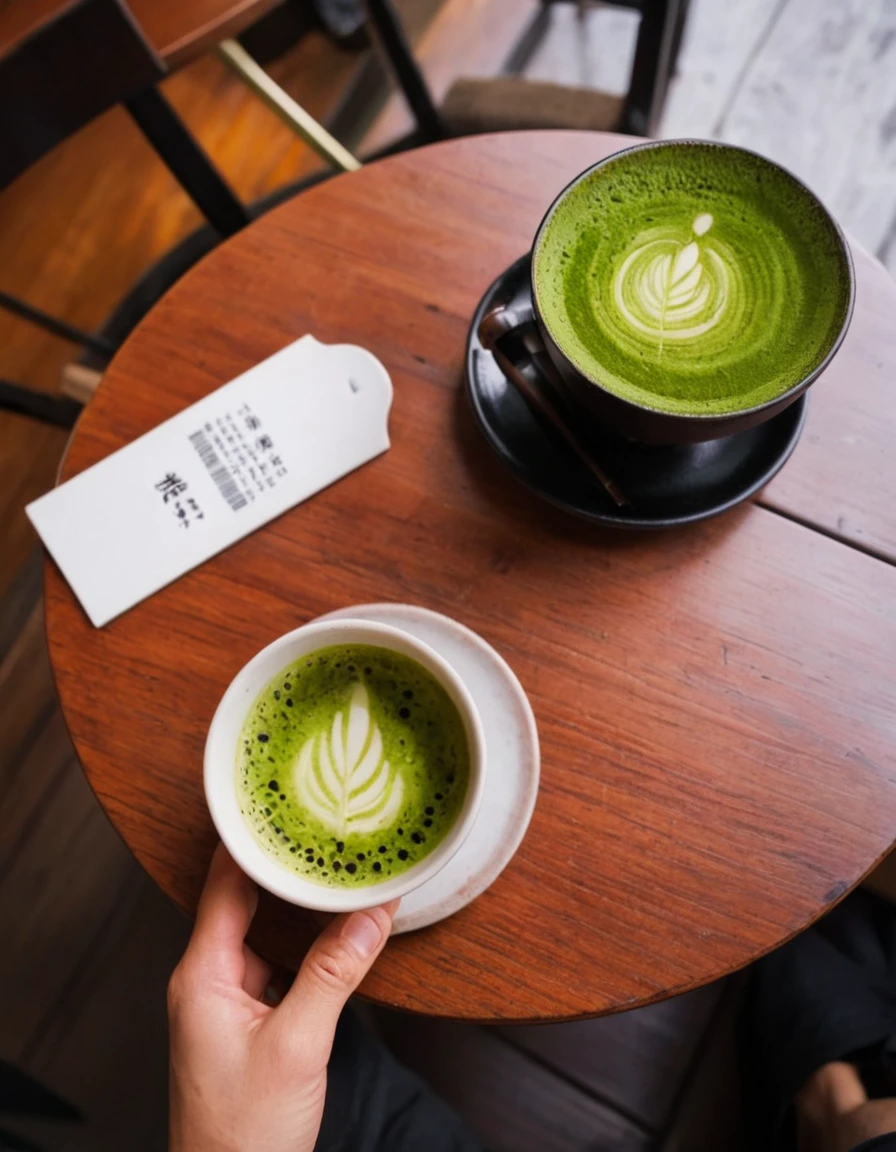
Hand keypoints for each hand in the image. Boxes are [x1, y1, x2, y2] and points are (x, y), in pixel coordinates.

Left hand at [168, 844, 397, 1151]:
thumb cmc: (243, 1135)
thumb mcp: (298, 1045)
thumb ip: (335, 974)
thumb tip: (373, 915)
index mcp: (202, 975)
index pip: (224, 884)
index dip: (252, 840)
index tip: (280, 799)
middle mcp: (206, 980)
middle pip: (241, 899)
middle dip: (280, 863)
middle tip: (317, 822)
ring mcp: (224, 1002)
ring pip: (260, 930)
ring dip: (293, 901)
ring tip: (329, 863)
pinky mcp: (245, 1022)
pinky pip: (273, 961)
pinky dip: (301, 939)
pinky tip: (329, 926)